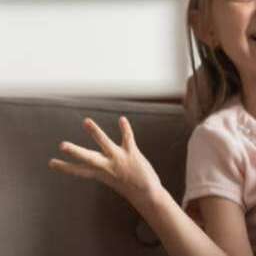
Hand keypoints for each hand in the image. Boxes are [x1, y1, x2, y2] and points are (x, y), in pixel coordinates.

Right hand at [49, 117, 163, 208]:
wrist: (147, 194)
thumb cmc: (129, 186)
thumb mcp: (112, 178)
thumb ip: (103, 169)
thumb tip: (96, 163)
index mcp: (100, 174)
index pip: (79, 170)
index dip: (65, 167)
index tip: (51, 163)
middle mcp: (107, 166)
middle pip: (88, 158)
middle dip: (75, 152)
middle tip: (62, 145)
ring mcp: (119, 159)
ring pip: (105, 143)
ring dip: (96, 132)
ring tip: (86, 121)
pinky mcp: (132, 154)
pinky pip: (128, 138)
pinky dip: (125, 128)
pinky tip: (122, 119)